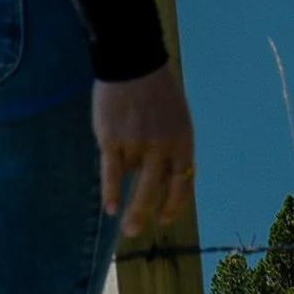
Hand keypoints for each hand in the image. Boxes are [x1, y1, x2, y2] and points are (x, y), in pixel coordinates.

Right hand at [95, 59, 195, 243]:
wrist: (132, 61)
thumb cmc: (157, 90)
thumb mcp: (176, 119)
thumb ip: (172, 148)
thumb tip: (162, 179)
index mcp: (183, 141)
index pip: (182, 183)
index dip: (174, 205)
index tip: (164, 218)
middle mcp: (162, 147)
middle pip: (154, 191)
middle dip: (144, 214)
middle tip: (135, 232)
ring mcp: (136, 145)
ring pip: (131, 176)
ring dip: (126, 198)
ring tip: (122, 219)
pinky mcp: (112, 140)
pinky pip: (112, 173)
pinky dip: (110, 192)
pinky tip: (110, 207)